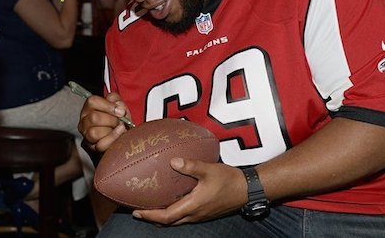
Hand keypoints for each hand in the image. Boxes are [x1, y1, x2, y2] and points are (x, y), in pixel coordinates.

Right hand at [78, 92, 129, 152]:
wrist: (121, 133)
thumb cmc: (118, 117)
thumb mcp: (119, 105)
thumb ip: (118, 102)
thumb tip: (119, 109)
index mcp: (89, 107)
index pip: (92, 101)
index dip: (108, 106)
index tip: (121, 111)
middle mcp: (84, 120)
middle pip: (94, 118)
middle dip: (112, 120)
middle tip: (120, 122)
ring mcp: (86, 134)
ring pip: (94, 133)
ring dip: (111, 131)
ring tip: (119, 129)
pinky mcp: (92, 146)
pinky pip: (100, 145)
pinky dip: (112, 140)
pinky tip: (119, 136)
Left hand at [131, 158, 246, 225]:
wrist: (247, 190)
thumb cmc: (228, 179)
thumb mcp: (209, 170)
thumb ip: (190, 166)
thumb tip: (172, 161)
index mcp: (193, 206)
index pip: (167, 216)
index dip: (150, 216)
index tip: (137, 212)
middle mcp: (195, 214)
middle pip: (169, 222)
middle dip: (152, 218)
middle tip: (139, 211)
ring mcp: (200, 215)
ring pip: (177, 221)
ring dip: (162, 217)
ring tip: (151, 208)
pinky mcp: (205, 213)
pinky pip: (184, 217)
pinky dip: (173, 213)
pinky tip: (171, 202)